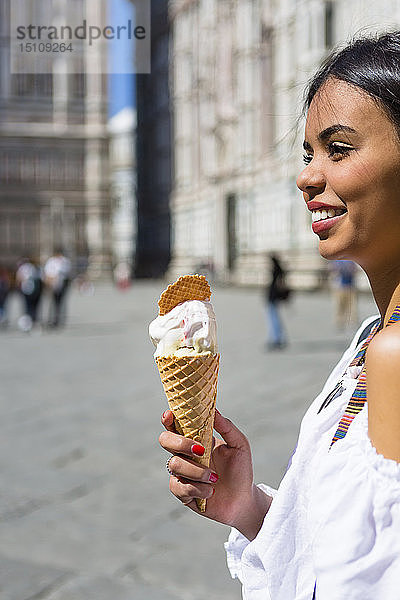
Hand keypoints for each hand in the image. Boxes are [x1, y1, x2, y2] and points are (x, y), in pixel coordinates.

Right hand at [159, 409, 271, 539]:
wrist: (243, 499)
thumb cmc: (240, 469)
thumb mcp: (239, 445)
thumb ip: (227, 427)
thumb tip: (213, 409)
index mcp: (195, 439)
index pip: (175, 425)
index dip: (168, 419)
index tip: (169, 415)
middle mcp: (184, 455)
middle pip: (165, 440)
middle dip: (180, 443)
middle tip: (200, 450)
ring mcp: (181, 473)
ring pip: (174, 465)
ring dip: (197, 471)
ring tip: (214, 477)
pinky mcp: (182, 493)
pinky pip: (179, 487)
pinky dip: (198, 489)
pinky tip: (210, 492)